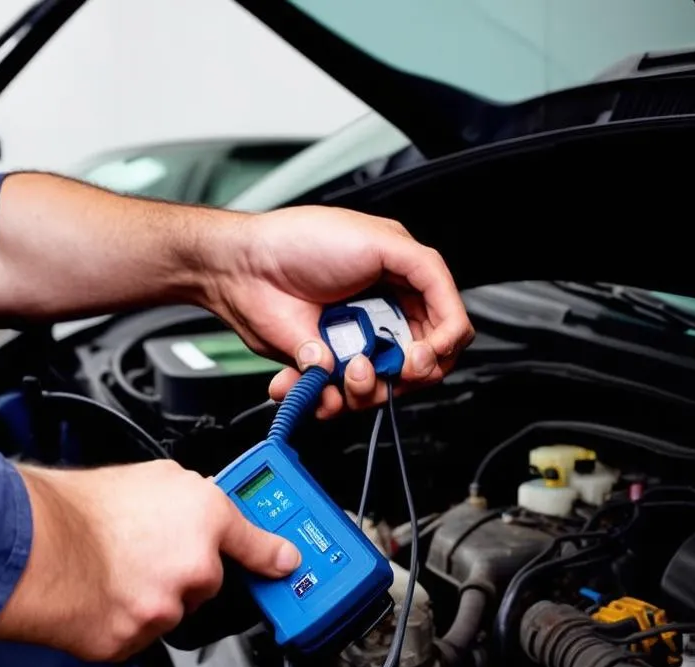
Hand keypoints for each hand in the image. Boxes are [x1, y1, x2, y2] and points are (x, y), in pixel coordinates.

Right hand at [0, 462, 300, 660]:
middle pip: (207, 581)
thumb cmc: (78, 508)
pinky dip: (123, 621)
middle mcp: (196, 564)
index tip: (284, 563)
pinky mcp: (137, 640)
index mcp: (204, 516)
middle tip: (142, 553)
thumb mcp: (147, 477)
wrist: (32, 546)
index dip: (272, 554)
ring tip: (111, 570)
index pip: (256, 541)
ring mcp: (168, 607)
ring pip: (172, 610)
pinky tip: (100, 594)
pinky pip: (140, 634)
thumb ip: (187, 497)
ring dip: (150, 598)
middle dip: (181, 573)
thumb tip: (201, 509)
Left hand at [203, 206, 473, 415]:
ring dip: (361, 389)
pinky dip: (321, 397)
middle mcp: (381, 321)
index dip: (441, 350)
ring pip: (377, 392)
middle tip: (386, 366)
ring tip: (340, 366)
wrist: (244, 268)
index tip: (422, 356)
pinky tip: (303, 373)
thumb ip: (427, 271)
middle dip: (403, 376)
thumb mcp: (381, 239)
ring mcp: (351, 347)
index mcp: (403, 288)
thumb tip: (450, 321)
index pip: (446, 331)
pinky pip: (334, 401)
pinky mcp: (321, 368)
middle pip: (417, 371)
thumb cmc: (303, 240)